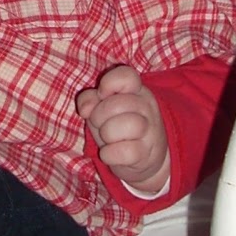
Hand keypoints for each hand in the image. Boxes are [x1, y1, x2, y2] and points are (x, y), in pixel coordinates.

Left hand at [76, 65, 169, 193]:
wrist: (144, 159)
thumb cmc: (117, 127)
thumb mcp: (101, 109)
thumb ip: (90, 99)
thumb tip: (85, 109)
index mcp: (137, 91)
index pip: (127, 75)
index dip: (109, 83)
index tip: (102, 94)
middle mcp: (146, 107)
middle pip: (117, 105)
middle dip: (99, 116)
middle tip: (101, 124)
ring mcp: (150, 131)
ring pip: (125, 126)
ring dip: (106, 135)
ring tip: (108, 139)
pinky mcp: (146, 154)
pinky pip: (124, 151)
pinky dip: (109, 155)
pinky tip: (110, 154)